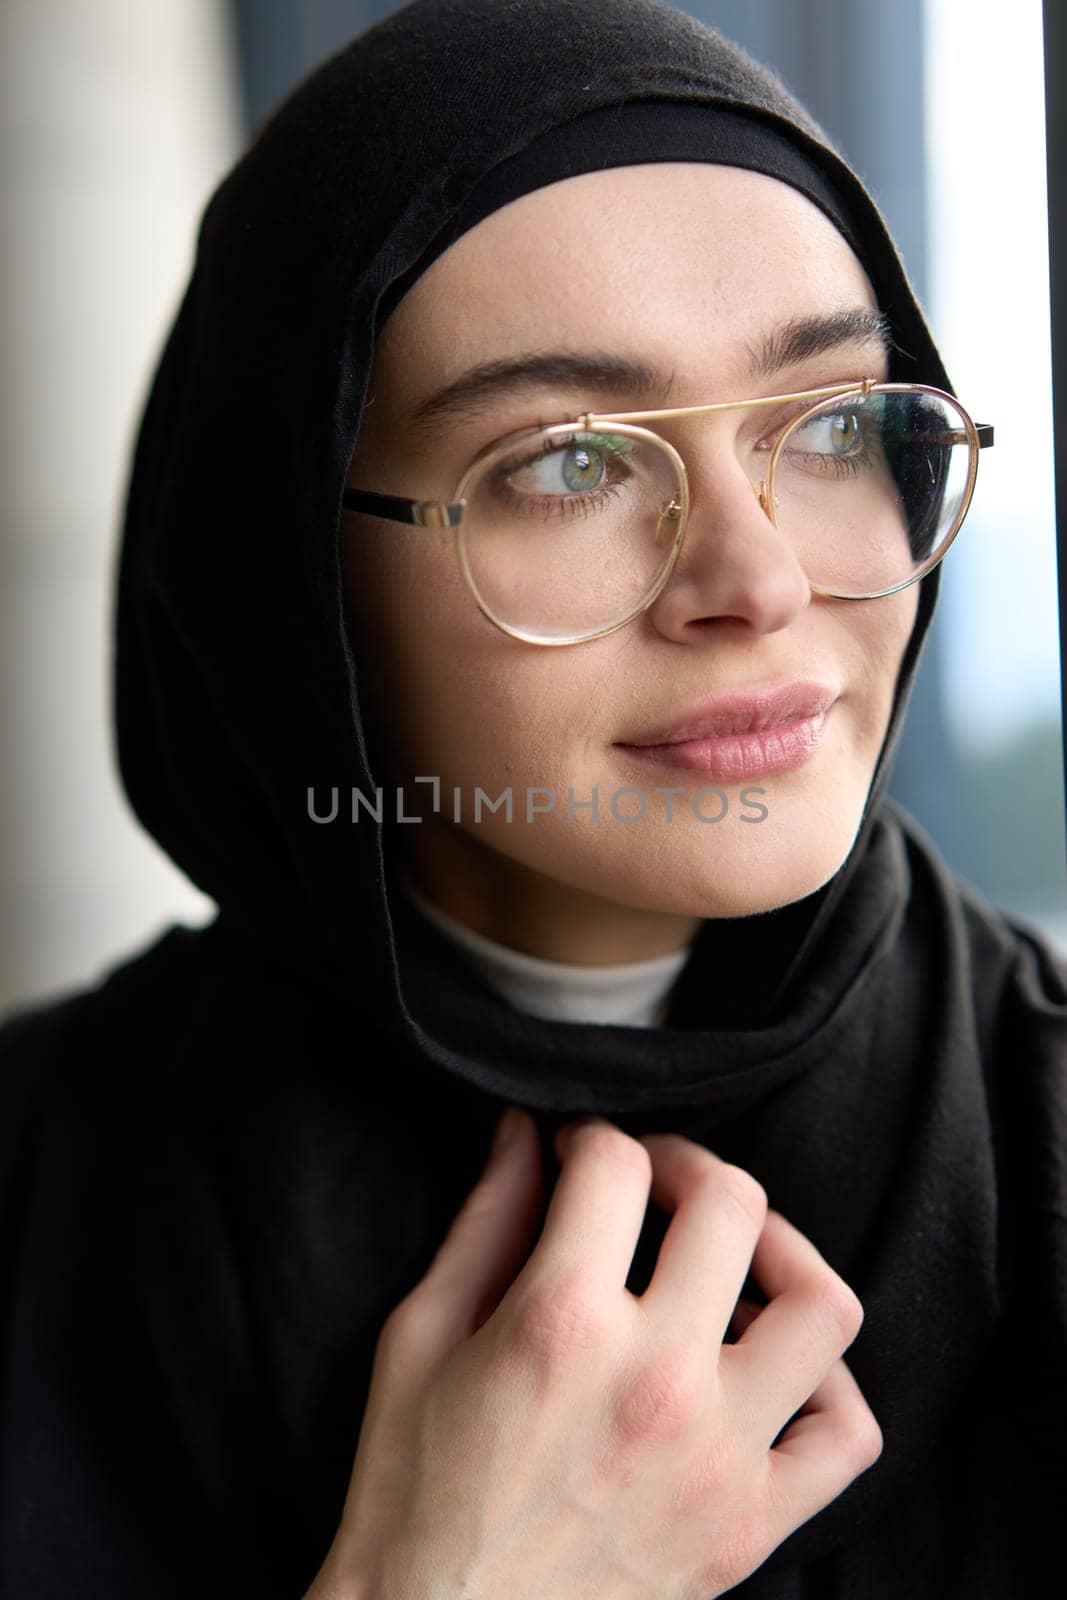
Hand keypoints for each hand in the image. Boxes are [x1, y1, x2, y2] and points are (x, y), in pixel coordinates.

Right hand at [302, 1111, 881, 1598]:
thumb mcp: (417, 1339)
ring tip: (733, 1260)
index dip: (594, 1139)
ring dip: (784, 1254)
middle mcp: (655, 1381)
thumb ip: (482, 1223)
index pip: (617, 1167)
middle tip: (652, 1184)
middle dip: (687, 1165)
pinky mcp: (750, 1526)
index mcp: (560, 1326)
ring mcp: (718, 1458)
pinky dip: (827, 1383)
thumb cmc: (411, 1495)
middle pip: (731, 1204)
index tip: (580, 1158)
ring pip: (821, 1306)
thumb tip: (524, 1134)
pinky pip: (848, 1435)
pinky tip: (770, 1365)